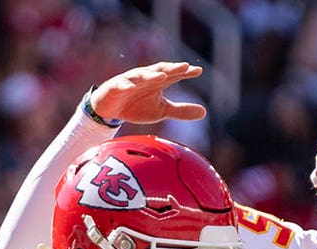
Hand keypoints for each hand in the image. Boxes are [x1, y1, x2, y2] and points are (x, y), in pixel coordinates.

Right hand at [89, 62, 206, 124]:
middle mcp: (146, 78)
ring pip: (142, 75)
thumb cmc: (138, 106)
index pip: (175, 74)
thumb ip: (181, 111)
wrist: (111, 110)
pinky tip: (131, 86)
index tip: (198, 71)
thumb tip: (205, 112)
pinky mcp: (116, 86)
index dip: (186, 72)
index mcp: (158, 82)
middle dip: (172, 68)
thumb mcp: (161, 110)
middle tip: (184, 66)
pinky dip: (126, 84)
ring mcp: (131, 80)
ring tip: (162, 76)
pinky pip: (121, 84)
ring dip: (152, 75)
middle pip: (161, 70)